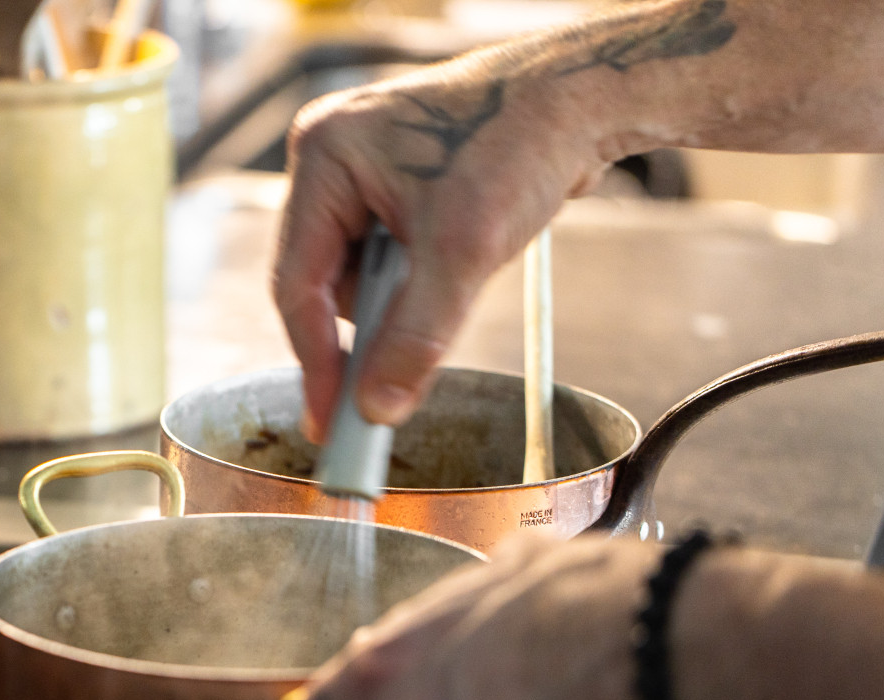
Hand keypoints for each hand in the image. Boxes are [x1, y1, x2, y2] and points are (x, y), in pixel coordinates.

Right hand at [271, 48, 614, 440]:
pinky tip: (456, 262)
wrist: (585, 96)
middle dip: (367, 324)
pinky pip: (386, 257)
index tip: (328, 418)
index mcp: (324, 157)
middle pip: (323, 281)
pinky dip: (415, 281)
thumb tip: (376, 407)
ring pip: (357, 275)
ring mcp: (361, 171)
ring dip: (398, 300)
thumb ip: (414, 338)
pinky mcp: (394, 185)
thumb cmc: (522, 140)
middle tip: (391, 381)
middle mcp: (332, 160)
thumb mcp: (463, 252)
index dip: (315, 358)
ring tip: (454, 276)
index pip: (297, 282)